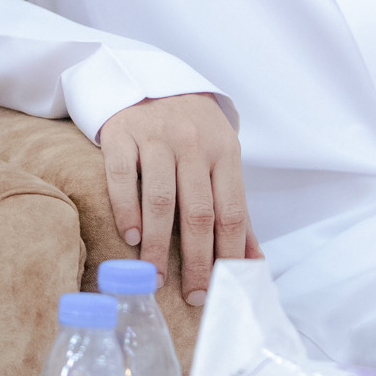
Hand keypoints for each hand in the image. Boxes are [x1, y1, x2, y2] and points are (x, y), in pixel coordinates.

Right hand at [97, 94, 260, 305]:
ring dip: (158, 244)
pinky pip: (122, 177)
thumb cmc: (190, 132)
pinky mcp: (121, 133)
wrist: (149, 80)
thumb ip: (235, 211)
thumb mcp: (220, 161)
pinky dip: (127, 210)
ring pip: (160, 199)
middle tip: (190, 295)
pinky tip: (131, 237)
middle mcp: (193, 143)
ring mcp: (156, 136)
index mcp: (225, 153)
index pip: (231, 212)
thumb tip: (253, 263)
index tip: (220, 288)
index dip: (227, 253)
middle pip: (198, 212)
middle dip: (196, 260)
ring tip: (153, 275)